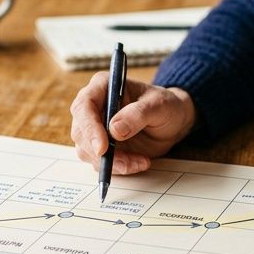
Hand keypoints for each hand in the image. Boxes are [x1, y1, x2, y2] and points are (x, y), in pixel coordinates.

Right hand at [69, 73, 196, 174]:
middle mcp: (93, 106)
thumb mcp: (159, 105)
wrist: (172, 123)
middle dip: (100, 152)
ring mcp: (94, 128)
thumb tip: (114, 129)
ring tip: (141, 161)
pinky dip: (118, 167)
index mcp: (103, 86)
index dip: (89, 127)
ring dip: (112, 162)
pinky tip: (139, 162)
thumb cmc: (166, 106)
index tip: (102, 148)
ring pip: (87, 151)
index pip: (84, 105)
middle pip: (80, 131)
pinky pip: (99, 162)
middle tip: (125, 163)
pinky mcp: (100, 146)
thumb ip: (138, 114)